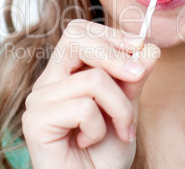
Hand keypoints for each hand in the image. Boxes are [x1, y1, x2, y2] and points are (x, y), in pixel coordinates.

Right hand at [22, 19, 159, 168]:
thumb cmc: (104, 153)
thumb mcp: (126, 109)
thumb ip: (133, 79)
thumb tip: (148, 49)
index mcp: (65, 73)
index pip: (79, 32)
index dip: (110, 34)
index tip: (139, 48)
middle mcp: (48, 81)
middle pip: (75, 38)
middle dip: (115, 54)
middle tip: (139, 75)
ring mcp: (39, 100)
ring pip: (93, 79)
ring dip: (120, 107)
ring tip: (120, 130)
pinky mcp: (36, 120)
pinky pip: (83, 108)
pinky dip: (99, 128)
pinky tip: (90, 142)